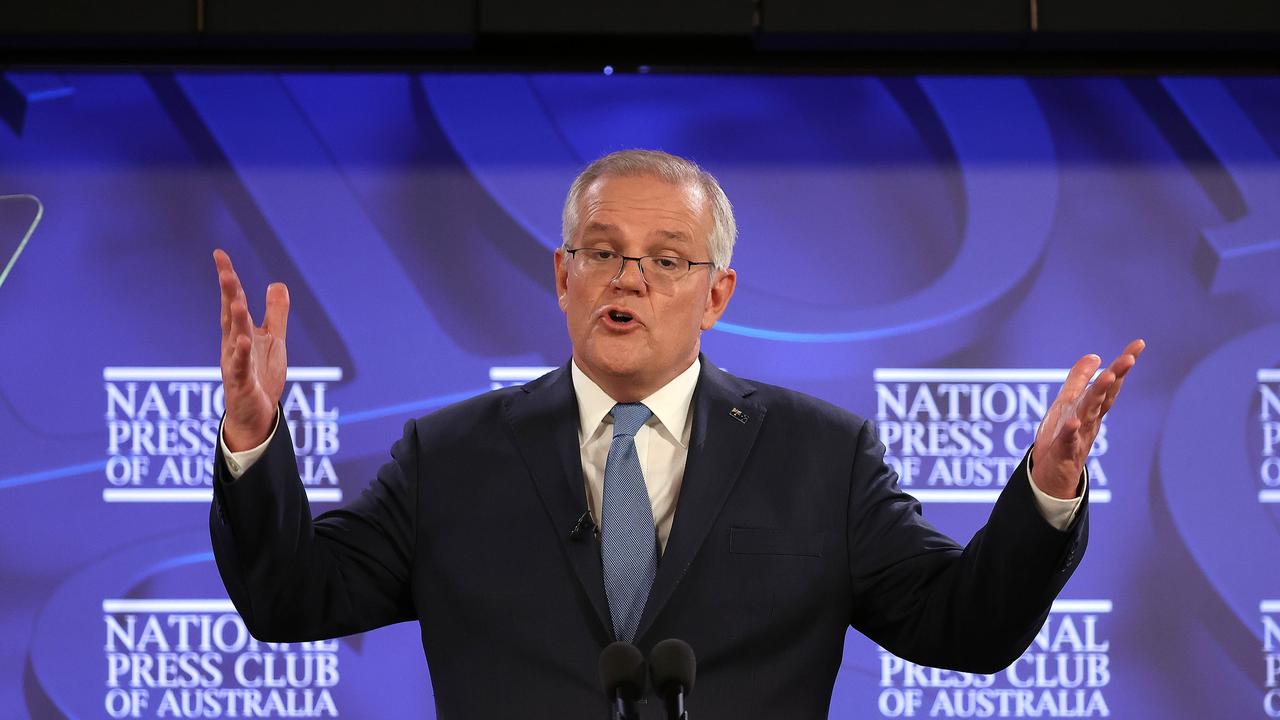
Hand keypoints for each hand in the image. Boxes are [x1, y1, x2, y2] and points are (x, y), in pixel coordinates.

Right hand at [214, 249, 288, 451]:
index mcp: (240, 332)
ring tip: (237, 301)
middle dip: (228, 293)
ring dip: (236, 320)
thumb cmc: (260, 377)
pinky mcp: (241, 384)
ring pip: (234, 339)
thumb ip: (275, 314)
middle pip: (230, 315)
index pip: (233, 300)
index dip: (228, 278)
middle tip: (224, 270)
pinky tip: (243, 342)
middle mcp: (233, 345)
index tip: (219, 254)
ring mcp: (235, 364)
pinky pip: (240, 368)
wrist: (254, 416)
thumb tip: (277, 283)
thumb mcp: (273, 340)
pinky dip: (241, 355)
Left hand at [1031, 338, 1145, 498]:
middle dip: (1115, 376)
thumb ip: (1080, 380)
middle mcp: (1089, 419)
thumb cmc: (1061, 437)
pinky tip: (1074, 422)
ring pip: (1089, 413)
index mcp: (1091, 407)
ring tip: (1107, 376)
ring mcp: (1078, 435)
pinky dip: (1071, 431)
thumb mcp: (1069, 403)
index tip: (1139, 344)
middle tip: (1128, 358)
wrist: (1052, 475)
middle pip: (1104, 395)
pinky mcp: (1063, 451)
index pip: (1110, 383)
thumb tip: (1095, 356)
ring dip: (1098, 395)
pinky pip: (1068, 440)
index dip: (1123, 364)